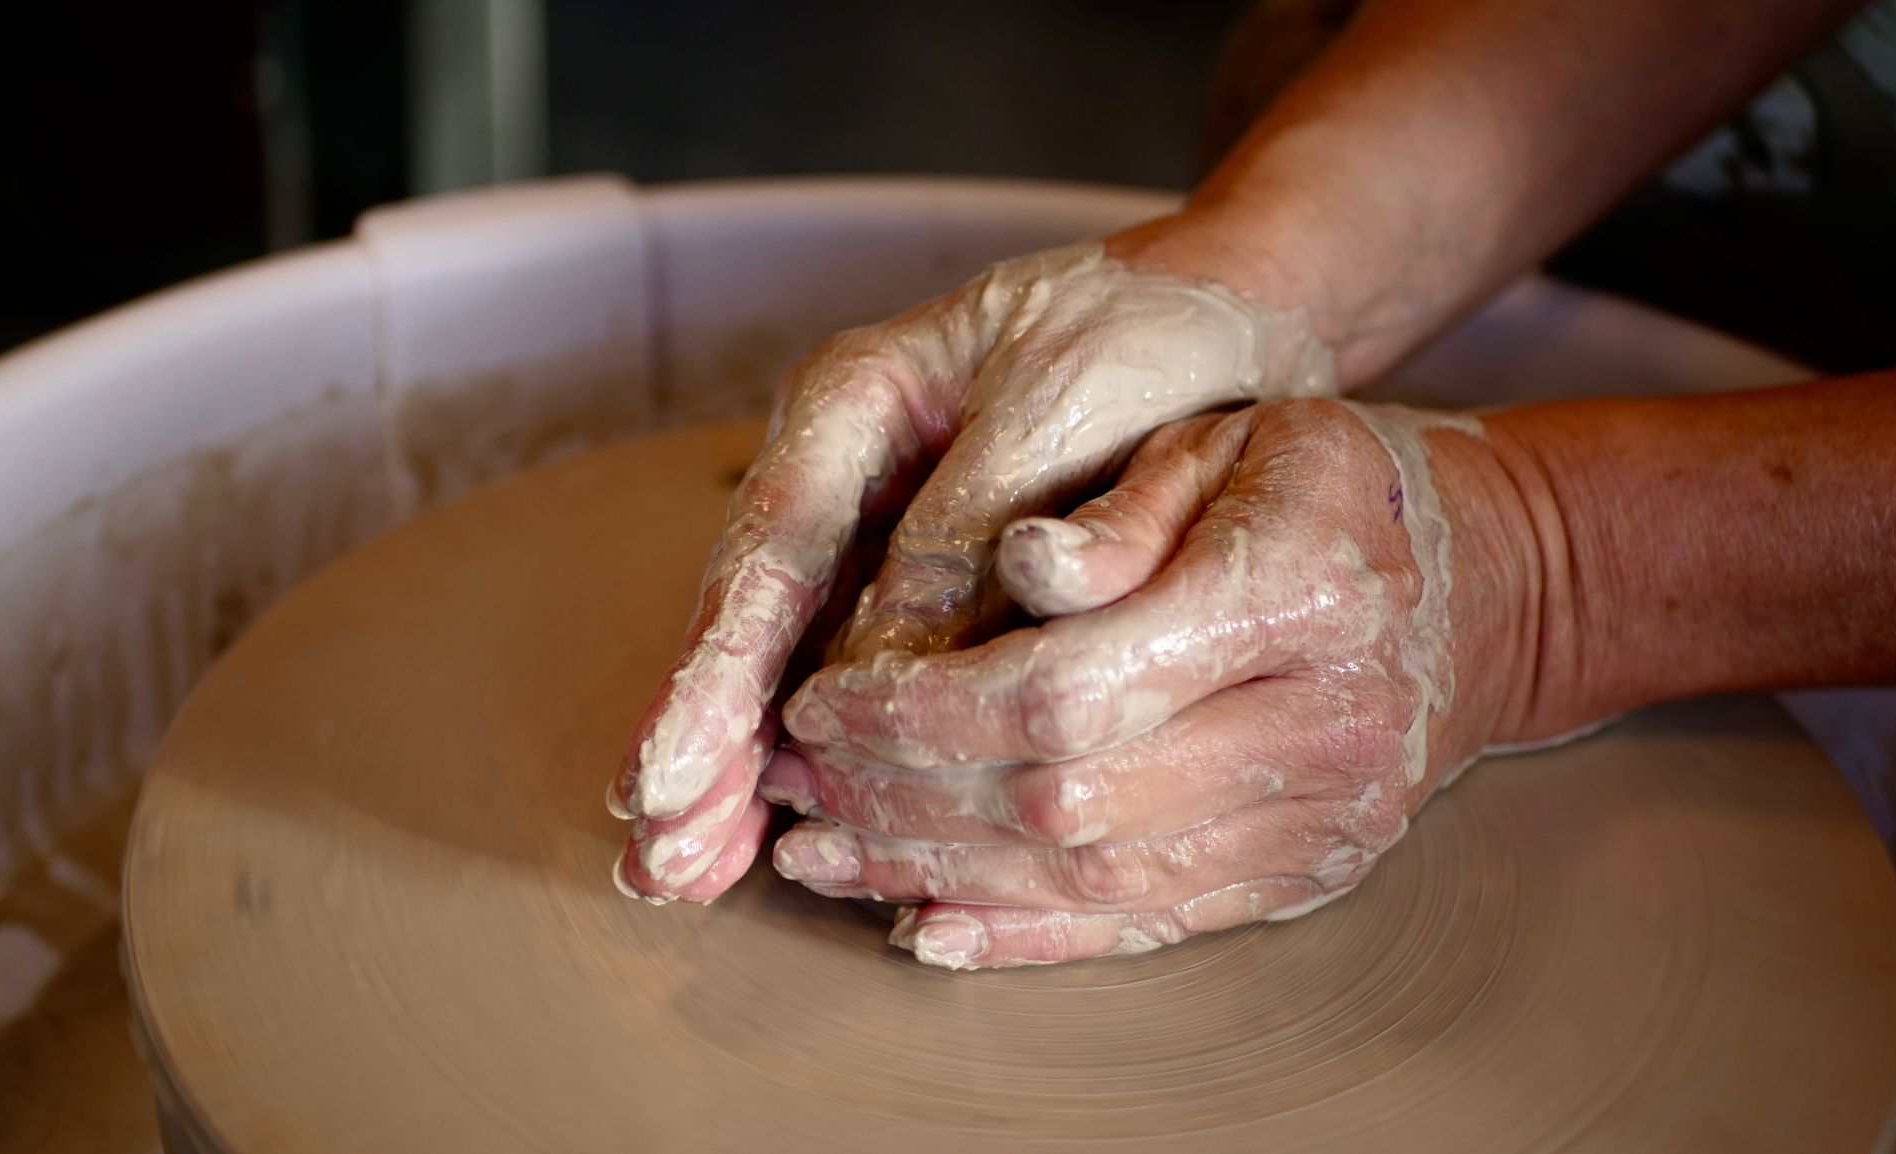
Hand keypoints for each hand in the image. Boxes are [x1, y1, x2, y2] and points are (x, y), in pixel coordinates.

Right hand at [610, 233, 1335, 901]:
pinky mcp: (933, 589)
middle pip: (754, 620)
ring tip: (683, 873)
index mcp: (852, 400)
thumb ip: (964, 528)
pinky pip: (865, 681)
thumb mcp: (1058, 408)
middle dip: (703, 742)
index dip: (717, 672)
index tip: (672, 773)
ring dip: (742, 770)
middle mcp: (843, 474)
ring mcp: (880, 534)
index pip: (771, 549)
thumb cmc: (1148, 334)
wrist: (1235, 316)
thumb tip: (874, 678)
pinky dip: (829, 758)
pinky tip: (774, 838)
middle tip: (661, 858)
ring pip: (794, 662)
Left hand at [762, 398, 1544, 965]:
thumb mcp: (1230, 441)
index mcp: (1293, 595)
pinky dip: (1026, 934)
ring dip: (933, 872)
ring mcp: (1318, 820)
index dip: (918, 712)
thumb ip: (1120, 509)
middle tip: (794, 777)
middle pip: (1062, 798)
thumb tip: (1016, 560)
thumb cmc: (1330, 488)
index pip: (1065, 688)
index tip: (819, 700)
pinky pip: (1147, 924)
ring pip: (1090, 877)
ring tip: (821, 851)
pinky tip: (927, 923)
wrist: (1480, 587)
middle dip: (901, 797)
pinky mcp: (1301, 874)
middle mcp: (1318, 727)